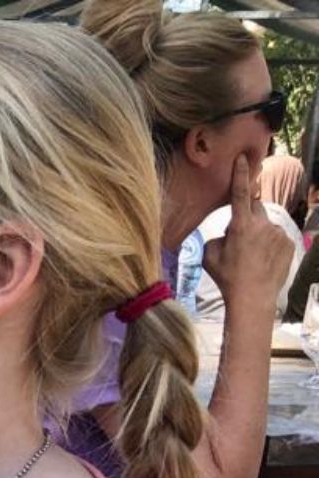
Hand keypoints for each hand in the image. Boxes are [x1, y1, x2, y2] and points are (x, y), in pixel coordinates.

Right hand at [202, 154, 292, 326]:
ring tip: (252, 255)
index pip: (240, 193)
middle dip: (248, 215)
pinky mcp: (289, 243)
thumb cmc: (227, 277)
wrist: (253, 298)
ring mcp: (278, 233)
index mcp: (240, 225)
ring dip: (259, 233)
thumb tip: (225, 233)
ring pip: (266, 225)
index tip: (243, 158)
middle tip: (240, 236)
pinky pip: (277, 237)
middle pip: (255, 207)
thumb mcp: (209, 256)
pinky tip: (263, 260)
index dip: (240, 175)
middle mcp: (262, 225)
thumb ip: (217, 237)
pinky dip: (270, 244)